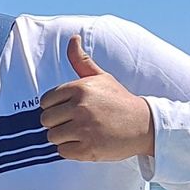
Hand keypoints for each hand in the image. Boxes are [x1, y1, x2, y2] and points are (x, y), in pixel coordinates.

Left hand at [38, 33, 154, 161]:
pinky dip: (71, 150)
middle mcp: (80, 107)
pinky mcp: (88, 149)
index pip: (45, 101)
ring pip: (52, 136)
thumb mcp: (101, 77)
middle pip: (46, 120)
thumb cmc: (119, 100)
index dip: (55, 107)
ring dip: (64, 137)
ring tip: (82, 133)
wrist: (144, 125)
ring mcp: (84, 129)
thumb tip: (73, 38)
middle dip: (58, 123)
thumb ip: (81, 61)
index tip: (69, 110)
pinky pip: (62, 152)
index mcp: (80, 88)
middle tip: (76, 123)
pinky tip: (86, 142)